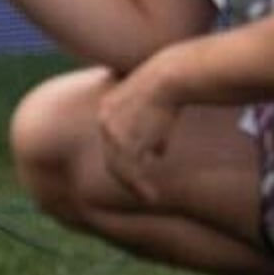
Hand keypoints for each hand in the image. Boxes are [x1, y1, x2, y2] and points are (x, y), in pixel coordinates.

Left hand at [96, 58, 184, 200]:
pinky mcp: (125, 140)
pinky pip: (129, 171)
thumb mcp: (153, 112)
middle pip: (111, 158)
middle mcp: (104, 119)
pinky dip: (138, 187)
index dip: (123, 162)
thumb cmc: (167, 92)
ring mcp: (113, 130)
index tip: (137, 176)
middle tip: (142, 193)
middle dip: (127, 178)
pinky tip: (151, 197)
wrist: (169, 77)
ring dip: (133, 187)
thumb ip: (151, 133)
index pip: (110, 143)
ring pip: (118, 168)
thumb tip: (156, 153)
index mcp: (107, 109)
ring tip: (148, 197)